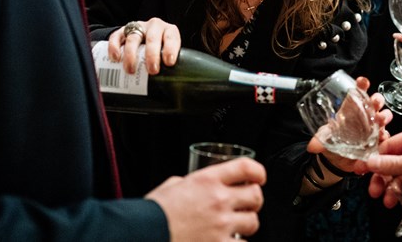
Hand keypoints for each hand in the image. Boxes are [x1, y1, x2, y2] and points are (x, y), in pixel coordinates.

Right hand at [107, 17, 180, 73]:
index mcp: (169, 31)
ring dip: (131, 55)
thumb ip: (170, 67)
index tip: (169, 63)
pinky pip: (116, 36)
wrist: (144, 40)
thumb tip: (174, 88)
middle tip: (152, 71)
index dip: (170, 49)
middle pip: (152, 38)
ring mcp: (138, 27)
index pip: (171, 37)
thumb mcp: (168, 55)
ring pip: (133, 38)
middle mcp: (154, 27)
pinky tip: (115, 58)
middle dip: (152, 55)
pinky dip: (114, 47)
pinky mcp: (122, 31)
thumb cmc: (160, 51)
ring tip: (131, 70)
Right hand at [146, 157, 265, 240]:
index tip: (259, 177)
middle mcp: (218, 199)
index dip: (258, 172)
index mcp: (207, 180)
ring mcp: (221, 224)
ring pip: (253, 222)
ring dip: (247, 224)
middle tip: (248, 205)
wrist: (142, 233)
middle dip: (254, 201)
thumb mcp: (171, 186)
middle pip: (256, 195)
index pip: (246, 167)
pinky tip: (227, 241)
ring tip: (236, 227)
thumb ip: (188, 183)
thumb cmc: (152, 213)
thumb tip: (190, 185)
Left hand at [306, 76, 392, 174]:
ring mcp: (373, 126)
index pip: (358, 91)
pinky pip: (386, 135)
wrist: (338, 161)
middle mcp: (365, 114)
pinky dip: (385, 135)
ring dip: (384, 117)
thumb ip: (319, 140)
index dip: (362, 84)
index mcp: (352, 108)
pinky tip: (382, 137)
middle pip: (375, 101)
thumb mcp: (325, 138)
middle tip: (375, 102)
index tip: (362, 81)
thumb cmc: (333, 141)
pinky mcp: (378, 139)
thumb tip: (312, 146)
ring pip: (384, 116)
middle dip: (377, 100)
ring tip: (380, 121)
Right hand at [359, 126, 401, 210]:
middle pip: (393, 165)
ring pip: (401, 179)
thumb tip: (371, 161)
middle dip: (384, 179)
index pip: (389, 146)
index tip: (363, 170)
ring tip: (392, 200)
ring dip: (396, 190)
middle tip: (375, 191)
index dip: (376, 159)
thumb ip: (393, 163)